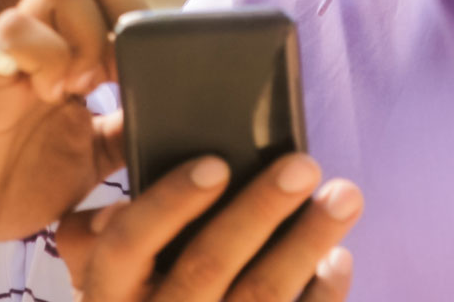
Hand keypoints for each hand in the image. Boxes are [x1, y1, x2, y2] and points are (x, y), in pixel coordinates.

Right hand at [0, 0, 147, 260]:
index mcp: (80, 47)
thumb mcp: (93, 156)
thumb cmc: (17, 181)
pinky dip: (44, 55)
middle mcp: (51, 36)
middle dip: (124, 8)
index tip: (152, 69)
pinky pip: (14, 26)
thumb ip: (128, 129)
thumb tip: (179, 116)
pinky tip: (50, 94)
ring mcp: (17, 48)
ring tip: (84, 86)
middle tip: (119, 70)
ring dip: (86, 32)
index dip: (147, 16)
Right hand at [57, 152, 361, 300]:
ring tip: (343, 197)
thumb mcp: (113, 281)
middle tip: (303, 165)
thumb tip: (141, 194)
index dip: (170, 202)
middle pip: (206, 265)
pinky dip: (322, 295)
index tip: (217, 163)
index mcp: (110, 296)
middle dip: (259, 209)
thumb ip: (111, 239)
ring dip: (308, 243)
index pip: (126, 245)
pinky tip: (337, 259)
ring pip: (260, 297)